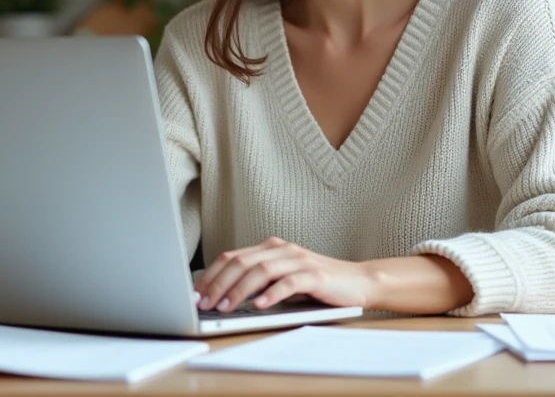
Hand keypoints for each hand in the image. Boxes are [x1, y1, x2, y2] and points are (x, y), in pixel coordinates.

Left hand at [193, 237, 374, 311]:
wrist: (358, 281)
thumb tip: (223, 296)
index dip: (211, 274)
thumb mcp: (282, 280)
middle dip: (218, 283)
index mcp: (270, 247)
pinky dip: (271, 294)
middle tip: (204, 303)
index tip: (196, 293)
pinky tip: (259, 305)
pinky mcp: (315, 275)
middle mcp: (282, 249)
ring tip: (225, 307)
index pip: (232, 256)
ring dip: (239, 290)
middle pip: (241, 261)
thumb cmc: (318, 284)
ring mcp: (298, 259)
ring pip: (260, 270)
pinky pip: (288, 282)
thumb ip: (259, 282)